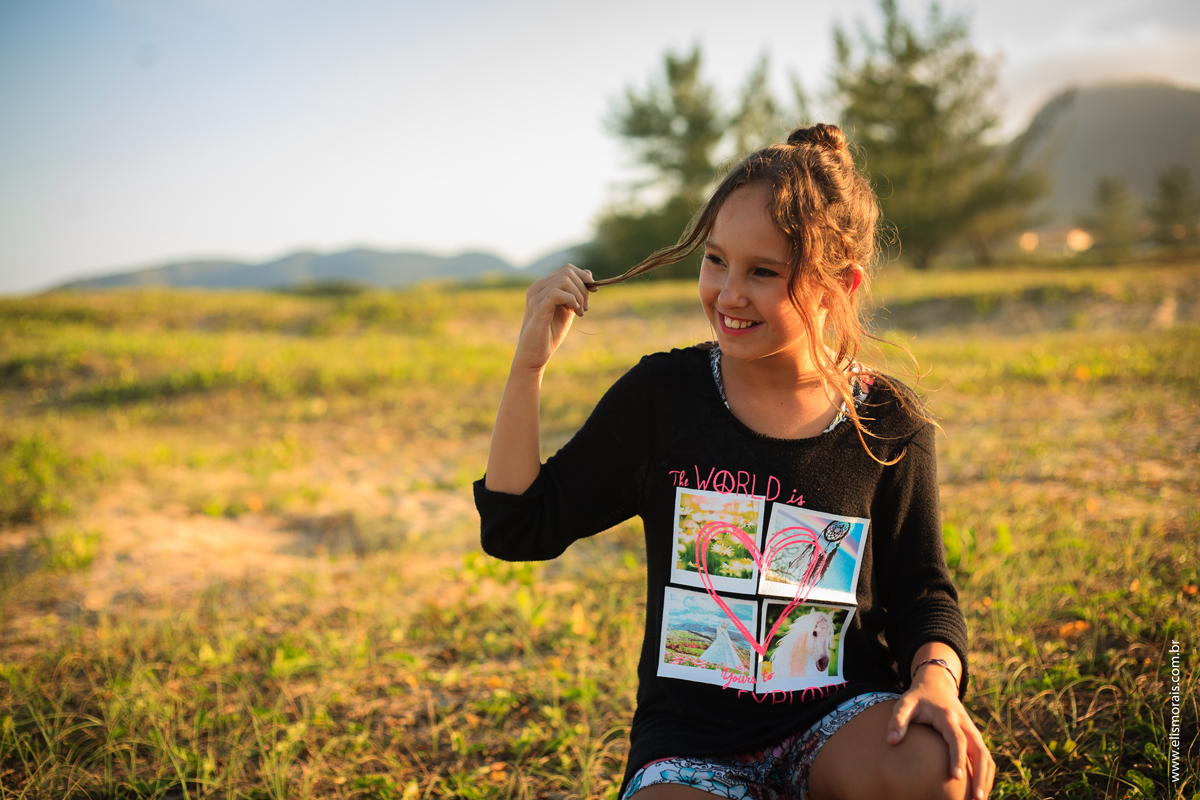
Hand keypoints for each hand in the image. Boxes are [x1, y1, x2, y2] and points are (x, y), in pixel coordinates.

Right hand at [514, 265, 596, 371]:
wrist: (535, 355)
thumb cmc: (549, 334)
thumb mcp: (568, 310)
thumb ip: (576, 293)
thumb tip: (589, 274)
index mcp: (542, 287)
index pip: (567, 269)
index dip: (584, 278)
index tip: (594, 292)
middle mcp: (536, 288)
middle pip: (567, 272)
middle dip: (583, 288)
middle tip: (585, 307)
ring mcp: (535, 297)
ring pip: (564, 280)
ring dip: (579, 295)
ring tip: (580, 312)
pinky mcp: (537, 309)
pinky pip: (558, 293)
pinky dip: (571, 300)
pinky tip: (574, 312)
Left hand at [887, 667, 994, 798]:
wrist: (936, 685)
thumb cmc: (917, 698)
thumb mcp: (904, 703)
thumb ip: (897, 721)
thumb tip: (891, 741)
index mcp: (948, 717)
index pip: (957, 739)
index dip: (958, 758)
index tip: (956, 777)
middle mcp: (965, 725)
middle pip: (980, 752)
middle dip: (980, 776)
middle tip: (976, 799)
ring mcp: (973, 732)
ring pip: (987, 757)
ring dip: (986, 779)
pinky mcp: (974, 738)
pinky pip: (985, 758)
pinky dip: (986, 775)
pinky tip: (980, 791)